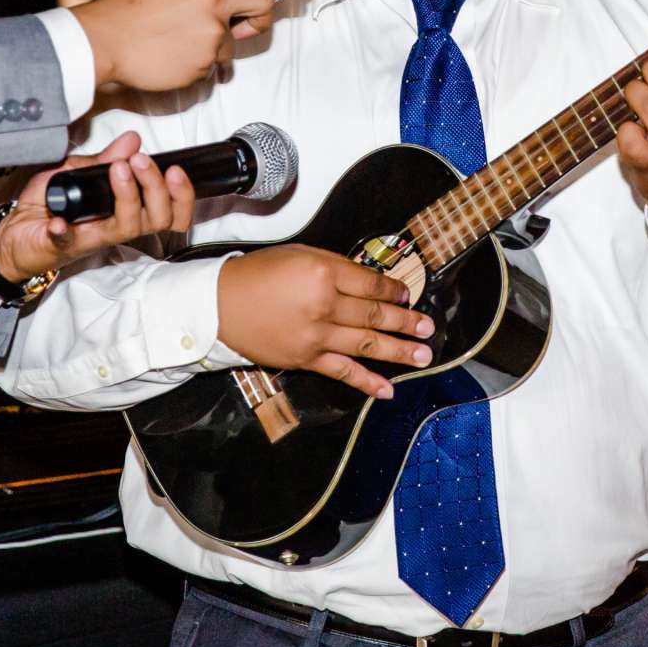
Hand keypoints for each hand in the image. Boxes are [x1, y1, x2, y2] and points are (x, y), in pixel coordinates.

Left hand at [0, 131, 198, 286]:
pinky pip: (68, 240)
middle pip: (157, 219)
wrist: (10, 234)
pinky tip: (62, 219)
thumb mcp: (75, 171)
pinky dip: (66, 230)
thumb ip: (104, 159)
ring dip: (128, 196)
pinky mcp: (61, 245)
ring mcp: (90, 238)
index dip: (181, 195)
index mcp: (123, 210)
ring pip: (127, 227)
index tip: (175, 169)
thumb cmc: (46, 206)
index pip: (169, 212)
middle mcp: (114, 227)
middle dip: (157, 188)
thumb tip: (132, 139)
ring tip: (119, 170)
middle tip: (140, 161)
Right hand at [71, 0, 305, 92]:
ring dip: (215, 46)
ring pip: (233, 41)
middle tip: (248, 27)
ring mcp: (211, 31)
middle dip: (262, 17)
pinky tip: (173, 56)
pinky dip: (198, 64)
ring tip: (180, 43)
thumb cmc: (129, 14)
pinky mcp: (205, 60)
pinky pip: (213, 64)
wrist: (104, 41)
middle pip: (262, 3)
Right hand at [216, 245, 434, 400]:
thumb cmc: (257, 275)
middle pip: (375, 314)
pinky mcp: (306, 359)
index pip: (370, 283)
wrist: (219, 305)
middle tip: (428, 327)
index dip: (393, 290)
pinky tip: (388, 390)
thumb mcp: (298, 256)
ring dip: (399, 350)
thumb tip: (367, 282)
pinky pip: (343, 372)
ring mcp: (317, 335)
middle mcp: (324, 304)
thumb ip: (334, 268)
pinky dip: (366, 382)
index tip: (406, 294)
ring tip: (423, 354)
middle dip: (406, 321)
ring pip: (367, 343)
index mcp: (323, 272)